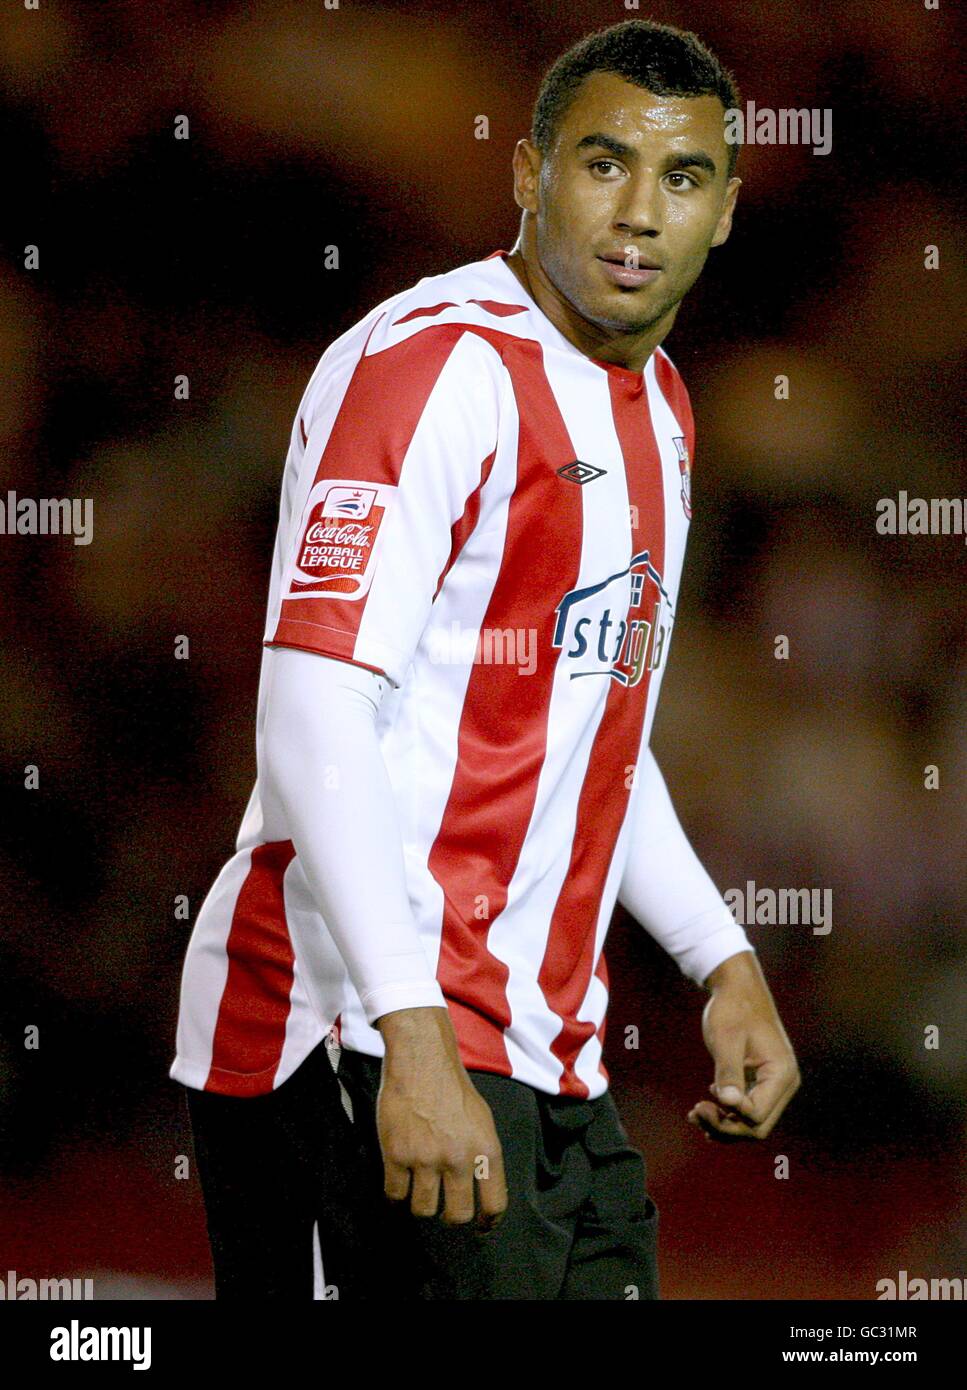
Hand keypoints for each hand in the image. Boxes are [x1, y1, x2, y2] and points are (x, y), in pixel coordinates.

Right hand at [375, 1006, 508, 1227]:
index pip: (494, 1204)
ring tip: (418, 1189)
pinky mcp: (396, 1154)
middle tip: (443, 1207)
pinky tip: (398, 1181)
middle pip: (457, 1216)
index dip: (487, 1222)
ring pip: (423, 1210)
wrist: (422, 1059)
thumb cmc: (453, 1087)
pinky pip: (394, 1194)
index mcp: (486, 1150)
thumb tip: (480, 1188)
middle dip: (450, 1217)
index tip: (480, 1227)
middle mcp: (459, 1158)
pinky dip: (395, 1194)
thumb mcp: (482, 1120)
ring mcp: (426, 1158)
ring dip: (420, 1205)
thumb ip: (482, 1155)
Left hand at [688, 950, 799, 1141]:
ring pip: (751, 1122)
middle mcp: (783, 1084)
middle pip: (757, 1126)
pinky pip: (747, 1108)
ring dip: (724, 1124)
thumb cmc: (733, 1009)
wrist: (738, 988)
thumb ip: (729, 1071)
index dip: (730, 1117)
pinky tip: (705, 1108)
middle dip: (726, 1128)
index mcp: (781, 1074)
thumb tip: (729, 1104)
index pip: (757, 1116)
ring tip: (695, 1116)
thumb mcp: (727, 1039)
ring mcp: (773, 1084)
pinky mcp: (760, 1082)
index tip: (701, 1102)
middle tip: (695, 1113)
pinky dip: (727, 1114)